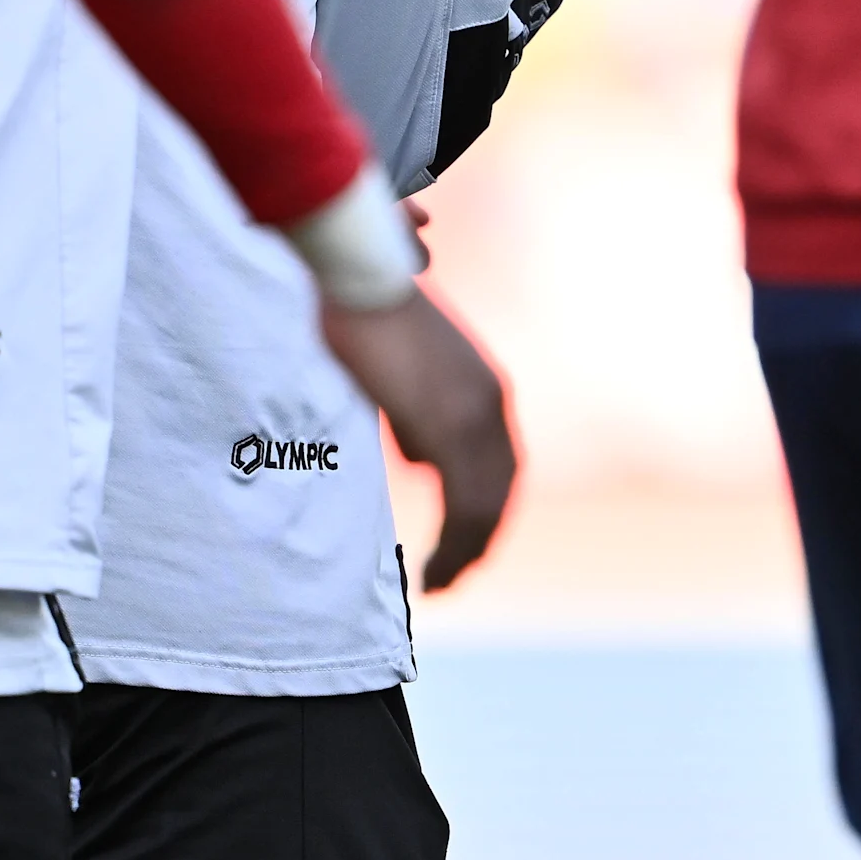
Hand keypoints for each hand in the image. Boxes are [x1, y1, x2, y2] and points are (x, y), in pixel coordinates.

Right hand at [315, 292, 518, 590]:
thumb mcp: (402, 377)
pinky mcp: (447, 424)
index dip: (489, 507)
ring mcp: (473, 413)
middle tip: (455, 575)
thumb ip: (418, 418)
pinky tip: (437, 569)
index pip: (502, 463)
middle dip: (482, 537)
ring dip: (467, 550)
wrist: (358, 276)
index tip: (470, 540)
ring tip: (442, 583)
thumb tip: (422, 460)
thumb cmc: (366, 318)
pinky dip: (456, 543)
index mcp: (484, 388)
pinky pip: (463, 501)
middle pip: (502, 488)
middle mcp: (491, 402)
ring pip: (486, 503)